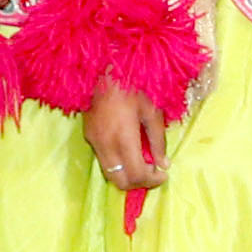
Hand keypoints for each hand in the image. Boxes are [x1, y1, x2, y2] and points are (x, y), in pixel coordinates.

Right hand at [85, 78, 168, 193]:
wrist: (104, 68)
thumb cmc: (132, 84)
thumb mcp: (152, 110)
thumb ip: (158, 140)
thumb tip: (163, 164)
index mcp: (123, 138)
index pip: (136, 175)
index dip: (152, 181)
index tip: (163, 174)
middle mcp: (105, 144)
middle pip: (120, 181)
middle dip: (139, 183)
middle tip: (153, 173)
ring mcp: (93, 141)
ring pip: (109, 173)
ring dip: (127, 174)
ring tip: (142, 162)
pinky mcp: (87, 135)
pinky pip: (103, 159)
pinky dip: (118, 163)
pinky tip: (129, 149)